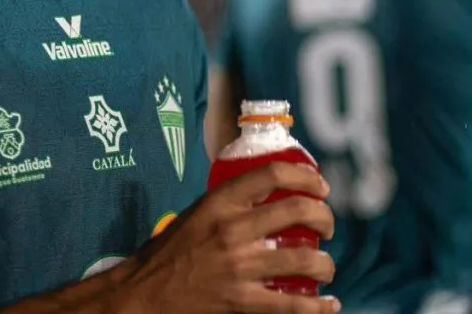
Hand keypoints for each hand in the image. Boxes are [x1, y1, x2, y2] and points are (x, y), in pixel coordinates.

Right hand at [121, 162, 337, 313]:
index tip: (320, 186)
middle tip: (327, 225)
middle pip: (296, 211)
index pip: (271, 174)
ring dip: (326, 263)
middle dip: (324, 217)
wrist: (146, 291)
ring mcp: (239, 266)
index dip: (304, 176)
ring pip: (304, 259)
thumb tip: (269, 199)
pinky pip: (293, 305)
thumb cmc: (172, 249)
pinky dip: (318, 307)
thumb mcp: (198, 213)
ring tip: (326, 266)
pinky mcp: (242, 301)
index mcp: (220, 201)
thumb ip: (230, 205)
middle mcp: (233, 229)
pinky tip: (329, 304)